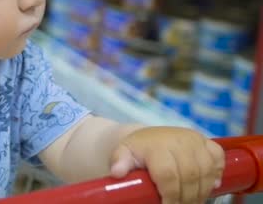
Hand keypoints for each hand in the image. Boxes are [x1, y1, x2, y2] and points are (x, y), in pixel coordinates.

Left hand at [109, 127, 224, 203]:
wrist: (147, 138)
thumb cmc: (135, 152)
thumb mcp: (122, 154)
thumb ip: (120, 162)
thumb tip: (116, 172)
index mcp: (156, 145)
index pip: (168, 174)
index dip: (171, 195)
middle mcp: (178, 140)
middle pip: (190, 176)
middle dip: (187, 198)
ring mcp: (194, 140)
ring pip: (206, 171)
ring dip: (201, 192)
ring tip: (191, 202)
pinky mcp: (206, 141)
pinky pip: (218, 158)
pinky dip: (217, 174)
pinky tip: (209, 186)